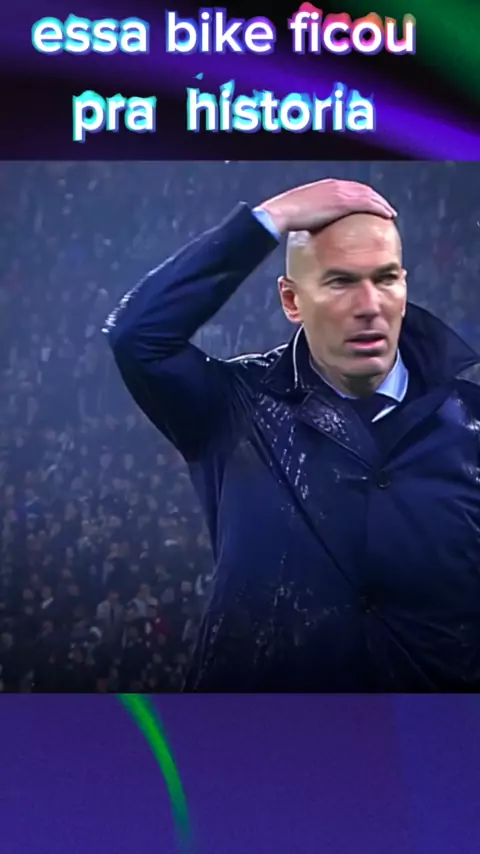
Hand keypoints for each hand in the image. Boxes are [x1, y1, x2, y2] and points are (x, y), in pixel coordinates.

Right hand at [258, 178, 396, 234]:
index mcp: (326, 186)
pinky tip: (388, 216)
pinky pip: (368, 203)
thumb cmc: (286, 218)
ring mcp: (340, 192)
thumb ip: (312, 217)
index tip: (370, 206)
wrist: (283, 213)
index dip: (363, 198)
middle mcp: (335, 185)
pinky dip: (380, 208)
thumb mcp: (302, 214)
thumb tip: (312, 230)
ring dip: (381, 204)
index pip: (350, 190)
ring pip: (369, 196)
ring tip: (390, 214)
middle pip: (363, 190)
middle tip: (385, 210)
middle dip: (375, 199)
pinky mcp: (343, 201)